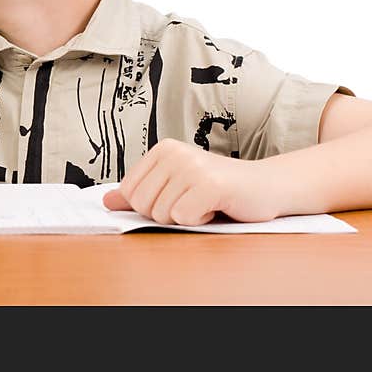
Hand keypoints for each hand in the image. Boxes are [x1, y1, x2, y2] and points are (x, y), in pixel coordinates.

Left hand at [101, 138, 278, 224]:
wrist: (266, 187)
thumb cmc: (218, 190)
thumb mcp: (174, 188)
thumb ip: (140, 194)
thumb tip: (106, 202)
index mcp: (162, 150)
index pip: (129, 192)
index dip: (150, 206)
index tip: (177, 197)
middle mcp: (174, 152)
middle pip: (142, 204)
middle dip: (167, 214)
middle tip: (193, 201)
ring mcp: (192, 166)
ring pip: (162, 213)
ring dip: (186, 218)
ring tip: (205, 202)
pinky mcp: (209, 184)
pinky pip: (183, 217)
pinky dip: (200, 220)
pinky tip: (216, 206)